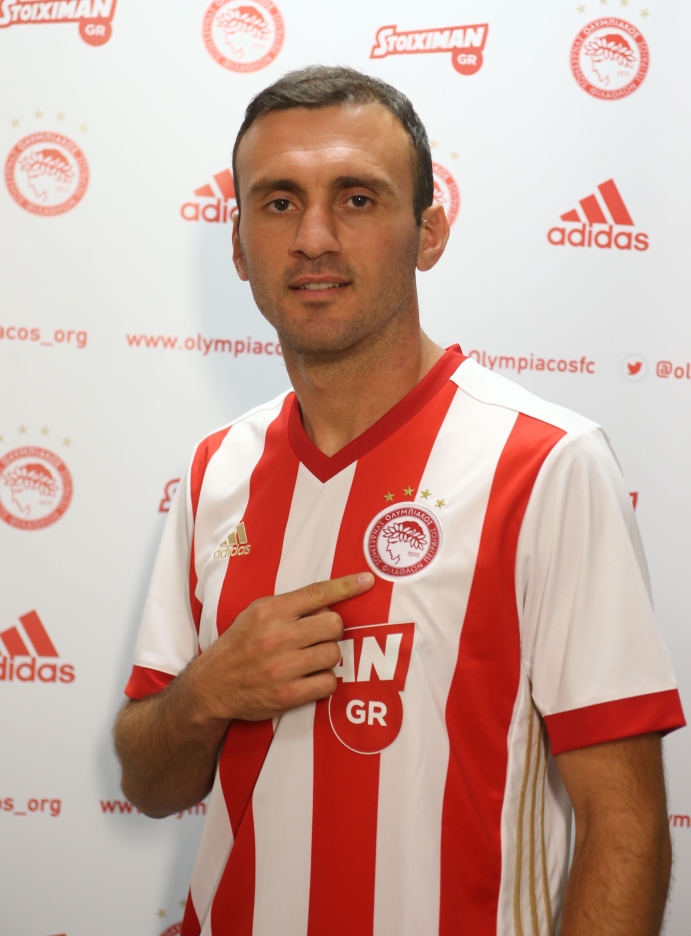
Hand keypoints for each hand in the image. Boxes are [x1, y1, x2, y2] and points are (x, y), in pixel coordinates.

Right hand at [187, 572, 374, 723]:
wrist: (213, 685)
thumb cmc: (239, 645)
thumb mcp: (256, 614)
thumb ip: (289, 606)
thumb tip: (328, 602)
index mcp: (270, 612)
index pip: (317, 594)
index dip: (345, 586)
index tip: (366, 581)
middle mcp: (277, 637)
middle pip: (334, 625)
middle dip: (332, 630)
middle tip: (319, 637)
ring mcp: (283, 667)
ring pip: (334, 654)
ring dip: (328, 656)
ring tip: (311, 658)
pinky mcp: (288, 694)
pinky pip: (328, 683)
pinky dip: (325, 680)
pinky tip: (311, 677)